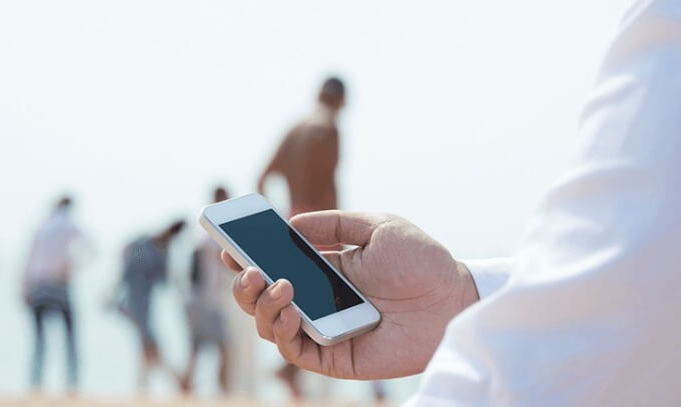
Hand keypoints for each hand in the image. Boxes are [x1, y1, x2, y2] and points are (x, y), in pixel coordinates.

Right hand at [221, 210, 478, 379]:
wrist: (454, 297)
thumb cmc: (422, 261)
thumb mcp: (377, 226)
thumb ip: (333, 224)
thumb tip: (290, 223)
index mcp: (325, 268)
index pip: (276, 264)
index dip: (248, 256)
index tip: (227, 245)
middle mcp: (319, 300)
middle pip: (263, 298)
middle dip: (244, 284)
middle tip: (246, 268)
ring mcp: (324, 330)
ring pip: (271, 326)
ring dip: (261, 306)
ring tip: (277, 285)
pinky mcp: (335, 357)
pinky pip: (296, 350)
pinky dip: (283, 332)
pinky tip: (290, 310)